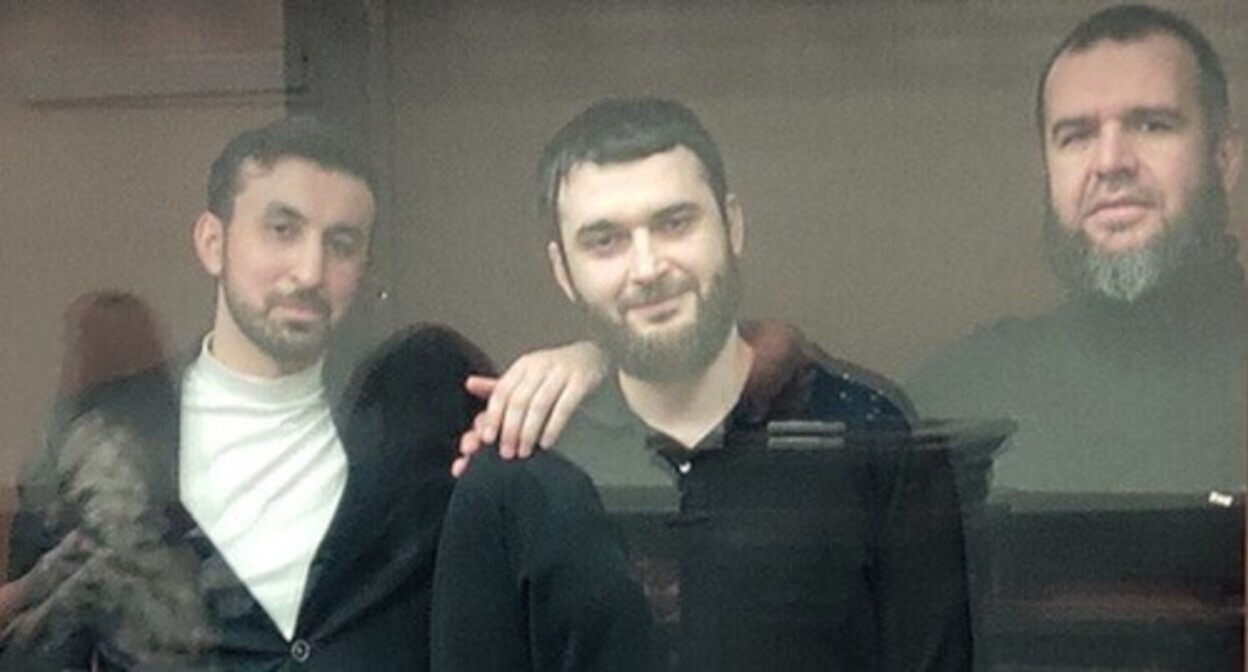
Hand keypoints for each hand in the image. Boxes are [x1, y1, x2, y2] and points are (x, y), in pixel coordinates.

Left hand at [453, 341, 607, 476]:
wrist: (596, 357)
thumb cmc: (556, 373)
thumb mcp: (528, 376)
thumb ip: (501, 385)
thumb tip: (469, 384)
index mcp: (523, 366)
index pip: (502, 392)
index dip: (492, 417)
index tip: (485, 440)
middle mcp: (540, 365)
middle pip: (518, 400)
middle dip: (509, 430)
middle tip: (506, 454)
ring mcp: (562, 372)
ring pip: (538, 405)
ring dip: (528, 432)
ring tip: (524, 452)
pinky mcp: (582, 381)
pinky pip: (564, 406)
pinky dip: (553, 427)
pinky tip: (547, 443)